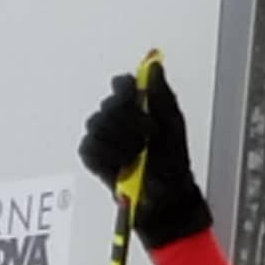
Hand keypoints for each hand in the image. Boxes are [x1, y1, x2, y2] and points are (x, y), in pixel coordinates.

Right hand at [78, 65, 212, 248]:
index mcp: (136, 107)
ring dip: (122, 141)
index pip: (121, 84)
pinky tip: (122, 165)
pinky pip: (90, 148)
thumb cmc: (172, 164)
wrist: (167, 199)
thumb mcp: (174, 126)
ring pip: (97, 124)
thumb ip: (163, 95)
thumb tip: (155, 65)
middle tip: (148, 138)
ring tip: (137, 155)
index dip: (126, 89)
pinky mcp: (93, 157)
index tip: (136, 98)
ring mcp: (102, 138)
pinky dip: (108, 156)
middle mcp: (116, 118)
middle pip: (109, 104)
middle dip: (131, 122)